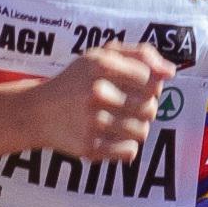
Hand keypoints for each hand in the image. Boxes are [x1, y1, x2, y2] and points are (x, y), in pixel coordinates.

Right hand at [12, 43, 171, 159]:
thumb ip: (140, 55)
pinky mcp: (89, 148)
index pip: (150, 79)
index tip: (136, 86)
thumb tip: (171, 72)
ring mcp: (92, 122)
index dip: (149, 84)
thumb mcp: (101, 56)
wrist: (36, 112)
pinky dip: (125, 145)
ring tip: (119, 120)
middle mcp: (95, 92)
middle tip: (126, 105)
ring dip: (136, 127)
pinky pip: (130, 151)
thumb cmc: (77, 81)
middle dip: (144, 107)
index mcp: (100, 65)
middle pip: (150, 107)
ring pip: (143, 131)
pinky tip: (110, 135)